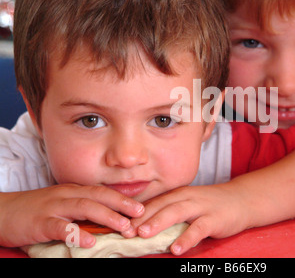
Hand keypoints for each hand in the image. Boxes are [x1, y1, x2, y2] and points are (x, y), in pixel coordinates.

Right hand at [0, 184, 143, 247]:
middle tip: (140, 214)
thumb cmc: (36, 211)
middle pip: (98, 196)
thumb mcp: (62, 205)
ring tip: (124, 227)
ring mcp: (54, 207)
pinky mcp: (41, 222)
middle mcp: (67, 196)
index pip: (103, 192)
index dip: (123, 198)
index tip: (142, 208)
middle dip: (122, 204)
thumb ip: (82, 211)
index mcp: (74, 192)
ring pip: (84, 207)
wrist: (2, 212)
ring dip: (107, 216)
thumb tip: (108, 221)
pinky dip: (76, 234)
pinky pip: (61, 227)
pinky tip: (89, 242)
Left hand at [123, 184, 250, 254]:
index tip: (119, 225)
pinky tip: (176, 248)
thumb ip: (170, 213)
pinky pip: (198, 229)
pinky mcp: (213, 219)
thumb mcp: (188, 205)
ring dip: (159, 223)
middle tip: (125, 230)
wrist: (240, 200)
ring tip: (144, 234)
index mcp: (178, 195)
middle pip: (161, 206)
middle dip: (142, 217)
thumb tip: (143, 228)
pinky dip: (186, 238)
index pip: (154, 203)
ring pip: (176, 213)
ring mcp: (201, 207)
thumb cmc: (210, 205)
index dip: (136, 214)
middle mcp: (187, 198)